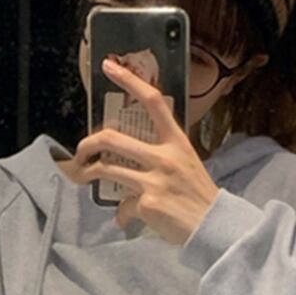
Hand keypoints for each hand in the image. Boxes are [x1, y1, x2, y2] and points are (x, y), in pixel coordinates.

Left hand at [70, 58, 219, 246]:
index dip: (129, 81)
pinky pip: (123, 206)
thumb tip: (134, 163)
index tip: (109, 66)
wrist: (214, 228)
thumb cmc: (200, 198)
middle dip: (88, 144)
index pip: (153, 102)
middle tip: (81, 152)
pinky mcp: (147, 204)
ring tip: (84, 178)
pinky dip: (122, 215)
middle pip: (112, 138)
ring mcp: (154, 181)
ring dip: (89, 174)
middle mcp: (164, 157)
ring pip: (107, 169)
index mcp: (177, 143)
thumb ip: (163, 157)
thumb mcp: (187, 166)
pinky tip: (126, 220)